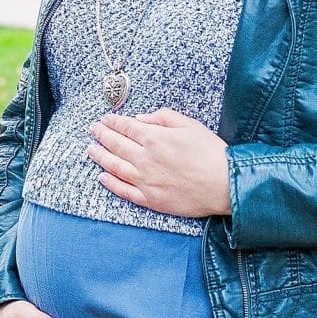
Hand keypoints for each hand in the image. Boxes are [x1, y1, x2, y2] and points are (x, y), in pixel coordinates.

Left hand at [86, 108, 230, 218]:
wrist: (225, 185)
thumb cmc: (211, 153)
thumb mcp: (189, 125)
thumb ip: (162, 118)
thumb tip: (141, 118)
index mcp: (155, 138)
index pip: (126, 127)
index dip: (112, 121)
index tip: (104, 119)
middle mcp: (145, 159)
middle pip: (116, 145)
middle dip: (102, 135)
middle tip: (93, 130)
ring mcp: (145, 181)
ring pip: (114, 167)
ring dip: (100, 157)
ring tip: (91, 150)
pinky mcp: (150, 199)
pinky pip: (124, 191)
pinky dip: (110, 183)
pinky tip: (102, 177)